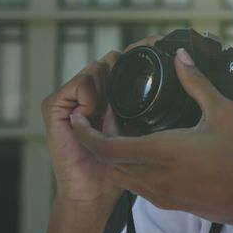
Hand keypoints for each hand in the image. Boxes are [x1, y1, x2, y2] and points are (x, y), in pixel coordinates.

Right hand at [41, 36, 161, 207]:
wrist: (94, 190)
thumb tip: (178, 75)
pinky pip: (79, 84)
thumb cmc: (120, 164)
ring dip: (109, 85)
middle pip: (113, 58)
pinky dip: (91, 96)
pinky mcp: (54, 105)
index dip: (141, 50)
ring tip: (111, 110)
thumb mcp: (143, 129)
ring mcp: (72, 96)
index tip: (158, 43)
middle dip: (126, 66)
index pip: (126, 59)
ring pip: (98, 67)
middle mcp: (92, 89)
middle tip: (137, 84)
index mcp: (113, 92)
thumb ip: (151, 104)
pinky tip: (95, 113)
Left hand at [70, 48, 232, 232]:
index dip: (85, 132)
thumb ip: (196, 82)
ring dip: (112, 155)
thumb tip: (180, 56)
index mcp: (161, 152)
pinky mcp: (173, 202)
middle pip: (108, 162)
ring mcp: (163, 193)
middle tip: (101, 115)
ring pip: (122, 176)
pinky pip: (138, 186)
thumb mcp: (223, 111)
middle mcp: (155, 177)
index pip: (106, 146)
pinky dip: (129, 168)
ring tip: (118, 131)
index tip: (77, 116)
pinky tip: (144, 152)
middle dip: (96, 140)